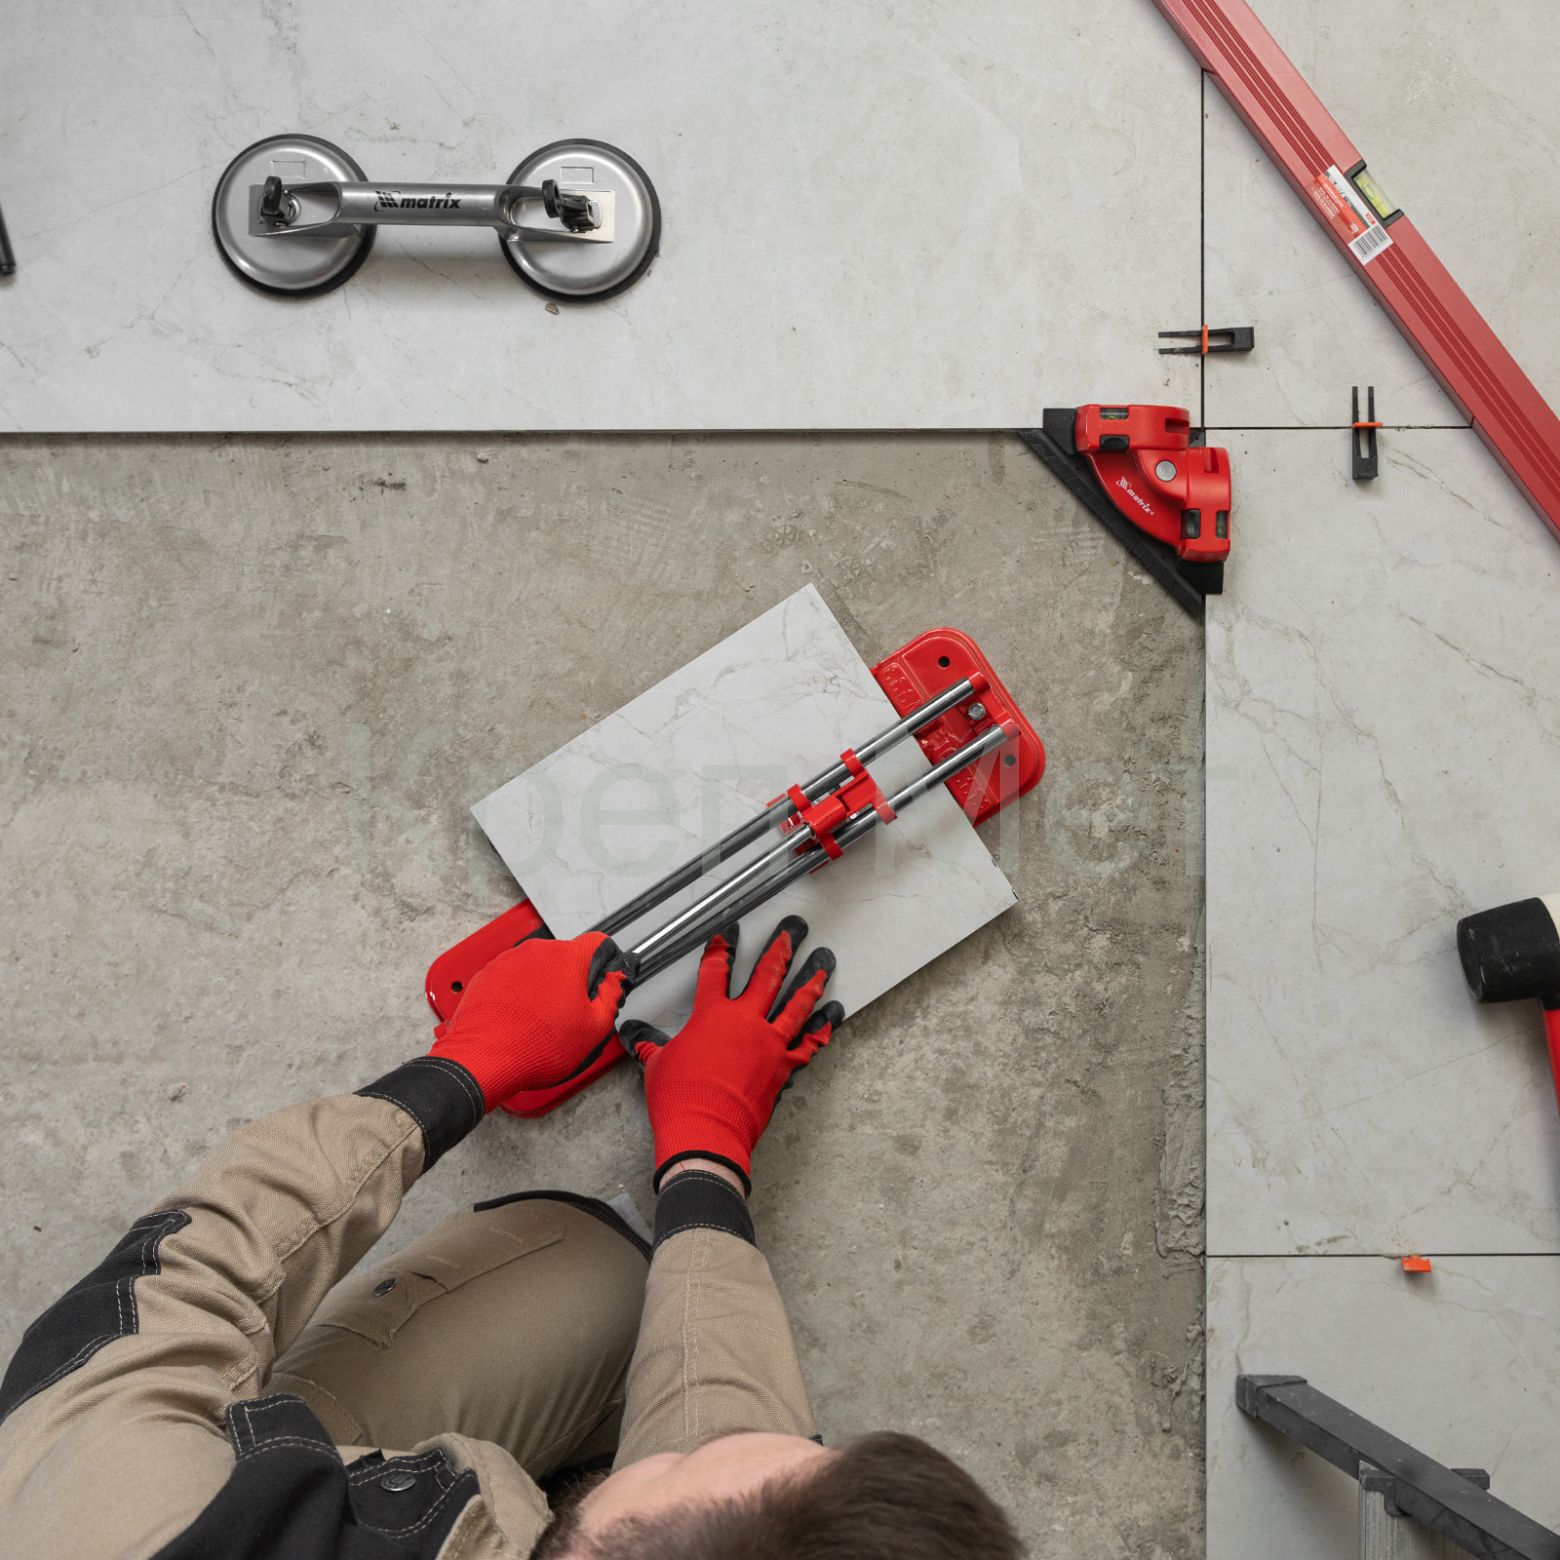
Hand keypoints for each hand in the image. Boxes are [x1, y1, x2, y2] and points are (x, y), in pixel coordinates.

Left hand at [429, 931, 629, 1108]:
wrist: (486, 1057)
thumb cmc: (537, 1045)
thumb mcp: (594, 1028)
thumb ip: (611, 996)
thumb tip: (614, 982)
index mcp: (568, 957)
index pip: (597, 943)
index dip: (604, 962)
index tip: (601, 979)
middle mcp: (537, 951)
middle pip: (565, 957)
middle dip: (570, 980)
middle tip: (569, 1012)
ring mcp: (509, 960)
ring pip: (537, 967)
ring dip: (543, 986)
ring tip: (540, 1020)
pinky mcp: (487, 974)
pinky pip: (511, 977)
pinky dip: (518, 993)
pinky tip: (519, 1018)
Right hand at [621, 915, 843, 1191]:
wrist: (705, 1130)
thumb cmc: (680, 1099)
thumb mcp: (658, 1066)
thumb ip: (652, 1048)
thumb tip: (638, 1042)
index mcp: (711, 1015)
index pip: (715, 972)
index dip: (720, 949)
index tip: (728, 933)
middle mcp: (744, 1022)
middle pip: (766, 976)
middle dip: (780, 950)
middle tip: (791, 933)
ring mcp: (768, 1043)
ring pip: (796, 1004)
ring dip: (810, 981)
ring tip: (822, 964)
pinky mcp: (783, 1067)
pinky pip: (808, 1044)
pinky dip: (821, 1030)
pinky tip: (832, 1017)